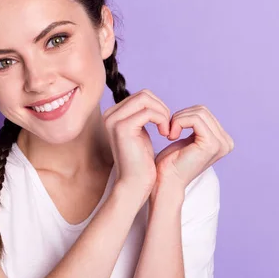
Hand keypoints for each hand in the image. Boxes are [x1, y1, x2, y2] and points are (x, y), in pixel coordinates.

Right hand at [103, 89, 171, 208]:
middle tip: (168, 126)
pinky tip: (165, 134)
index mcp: (113, 115)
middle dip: (161, 108)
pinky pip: (149, 112)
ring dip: (163, 113)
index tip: (165, 124)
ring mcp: (114, 120)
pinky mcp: (123, 128)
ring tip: (167, 130)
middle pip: (144, 94)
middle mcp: (109, 115)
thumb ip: (142, 116)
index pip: (141, 96)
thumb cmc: (140, 162)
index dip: (158, 106)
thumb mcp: (141, 133)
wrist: (134, 183)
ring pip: (146, 99)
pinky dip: (162, 120)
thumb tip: (152, 101)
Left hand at [152, 105, 233, 200]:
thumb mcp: (188, 139)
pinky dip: (178, 122)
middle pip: (202, 110)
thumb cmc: (172, 162)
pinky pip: (194, 119)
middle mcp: (226, 142)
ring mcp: (221, 144)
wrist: (166, 181)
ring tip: (170, 134)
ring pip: (198, 113)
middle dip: (181, 116)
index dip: (184, 116)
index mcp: (223, 140)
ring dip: (178, 119)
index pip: (204, 112)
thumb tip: (198, 110)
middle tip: (169, 131)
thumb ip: (198, 125)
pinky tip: (171, 136)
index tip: (172, 129)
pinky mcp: (211, 144)